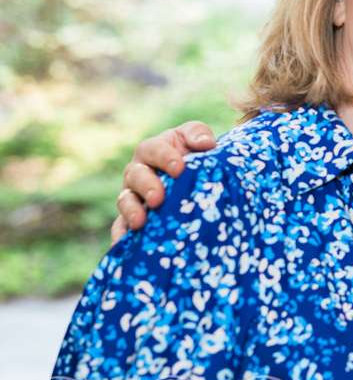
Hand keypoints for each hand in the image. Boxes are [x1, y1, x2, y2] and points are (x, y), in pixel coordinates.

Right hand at [111, 121, 216, 243]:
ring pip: (125, 200)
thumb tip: (205, 144)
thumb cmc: (196, 155)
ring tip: (140, 222)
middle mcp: (138, 172)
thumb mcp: (197, 139)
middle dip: (146, 186)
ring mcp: (133, 196)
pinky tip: (123, 244)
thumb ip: (199, 134)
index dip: (164, 158)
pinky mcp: (132, 218)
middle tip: (158, 198)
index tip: (179, 168)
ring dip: (131, 211)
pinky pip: (120, 227)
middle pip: (135, 176)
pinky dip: (120, 235)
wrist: (197, 178)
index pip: (153, 150)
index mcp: (153, 150)